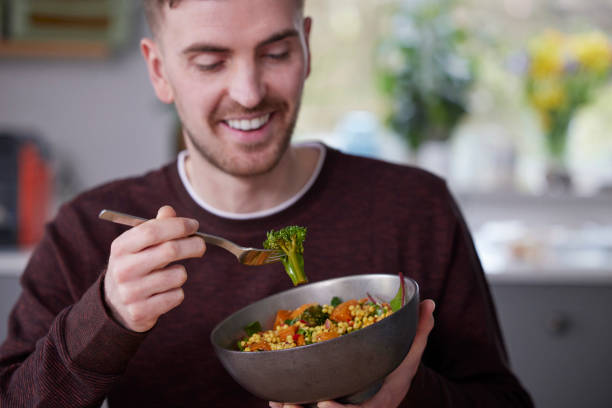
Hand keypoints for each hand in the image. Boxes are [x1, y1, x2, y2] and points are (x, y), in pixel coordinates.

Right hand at [103, 205, 205, 331]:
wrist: (116, 306)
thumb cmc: (135, 266)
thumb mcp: (138, 245)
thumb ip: (155, 227)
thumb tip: (168, 210)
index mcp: (120, 247)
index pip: (152, 231)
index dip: (178, 226)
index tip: (194, 225)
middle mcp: (123, 269)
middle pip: (170, 251)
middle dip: (193, 245)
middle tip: (201, 245)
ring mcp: (130, 293)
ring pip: (178, 275)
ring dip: (181, 273)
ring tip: (170, 275)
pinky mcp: (140, 312)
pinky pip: (176, 296)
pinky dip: (177, 292)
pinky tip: (165, 292)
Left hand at [269, 299, 435, 407]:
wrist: (389, 388)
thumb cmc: (398, 369)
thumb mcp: (410, 353)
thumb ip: (419, 331)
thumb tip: (429, 303)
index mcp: (382, 401)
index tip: (324, 405)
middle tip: (289, 404)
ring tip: (279, 402)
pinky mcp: (331, 406)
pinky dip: (290, 406)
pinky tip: (275, 400)